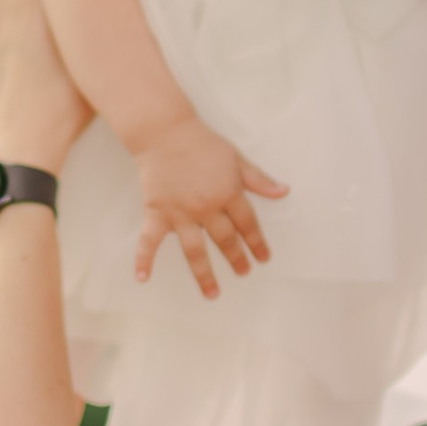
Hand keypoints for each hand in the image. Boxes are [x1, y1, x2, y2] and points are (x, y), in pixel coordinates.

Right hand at [133, 118, 285, 299]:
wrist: (165, 132)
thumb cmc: (202, 143)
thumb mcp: (237, 159)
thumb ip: (259, 180)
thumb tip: (284, 192)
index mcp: (228, 193)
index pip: (247, 224)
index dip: (257, 242)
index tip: (263, 258)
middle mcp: (207, 207)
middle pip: (225, 240)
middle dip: (237, 259)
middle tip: (243, 272)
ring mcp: (181, 213)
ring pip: (195, 250)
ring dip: (204, 274)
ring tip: (212, 293)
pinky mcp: (157, 212)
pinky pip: (149, 240)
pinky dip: (144, 259)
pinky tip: (142, 277)